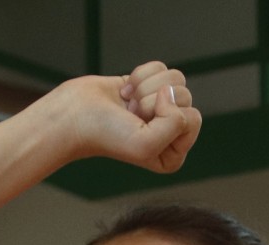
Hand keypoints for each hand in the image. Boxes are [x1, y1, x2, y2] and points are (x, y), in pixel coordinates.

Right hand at [45, 63, 200, 173]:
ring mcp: (159, 108)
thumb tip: (171, 91)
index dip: (167, 114)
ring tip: (128, 104)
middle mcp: (170, 132)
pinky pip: (159, 68)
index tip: (141, 123)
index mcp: (174, 153)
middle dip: (153, 100)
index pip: (194, 118)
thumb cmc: (107, 134)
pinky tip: (124, 93)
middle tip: (131, 114)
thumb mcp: (147, 143)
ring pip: (174, 78)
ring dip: (146, 87)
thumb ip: (176, 123)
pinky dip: (139, 75)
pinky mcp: (147, 87)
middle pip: (185, 95)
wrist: (75, 115)